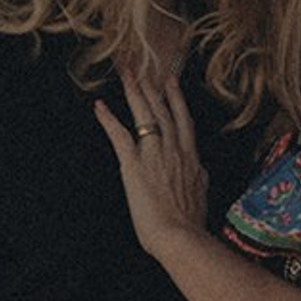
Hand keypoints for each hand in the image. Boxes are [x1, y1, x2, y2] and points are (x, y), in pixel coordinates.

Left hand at [94, 58, 208, 260]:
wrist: (181, 235)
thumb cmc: (190, 222)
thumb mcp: (202, 193)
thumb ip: (199, 177)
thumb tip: (200, 172)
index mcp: (190, 157)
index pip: (182, 120)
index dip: (175, 98)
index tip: (170, 81)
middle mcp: (174, 149)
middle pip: (163, 109)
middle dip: (152, 85)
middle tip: (144, 65)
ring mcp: (154, 154)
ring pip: (145, 114)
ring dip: (135, 91)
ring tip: (127, 72)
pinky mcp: (134, 164)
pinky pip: (119, 136)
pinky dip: (108, 119)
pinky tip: (99, 106)